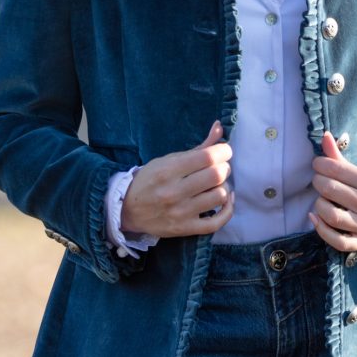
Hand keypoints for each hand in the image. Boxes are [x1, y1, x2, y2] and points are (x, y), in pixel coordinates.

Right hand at [121, 120, 235, 237]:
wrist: (128, 210)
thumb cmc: (150, 181)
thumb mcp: (168, 160)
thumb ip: (198, 148)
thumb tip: (220, 127)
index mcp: (168, 170)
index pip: (207, 157)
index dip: (223, 151)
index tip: (223, 152)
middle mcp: (174, 192)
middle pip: (216, 175)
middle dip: (224, 168)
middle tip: (218, 168)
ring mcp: (180, 212)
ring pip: (219, 196)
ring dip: (224, 187)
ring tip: (217, 185)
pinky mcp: (185, 228)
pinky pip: (217, 222)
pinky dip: (227, 210)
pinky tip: (225, 201)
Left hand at [308, 130, 356, 252]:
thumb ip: (344, 161)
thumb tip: (325, 137)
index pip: (338, 170)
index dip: (321, 165)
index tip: (318, 164)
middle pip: (332, 191)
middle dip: (318, 182)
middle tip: (318, 180)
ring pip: (331, 216)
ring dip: (319, 204)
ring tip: (321, 198)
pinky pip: (337, 241)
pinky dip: (321, 230)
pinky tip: (315, 217)